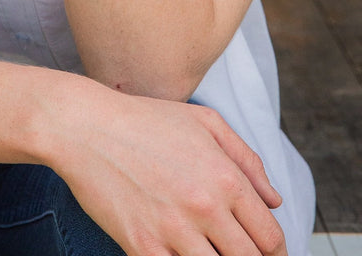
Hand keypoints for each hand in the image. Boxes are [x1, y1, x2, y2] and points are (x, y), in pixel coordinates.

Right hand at [54, 89, 287, 255]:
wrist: (86, 127)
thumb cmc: (145, 120)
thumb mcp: (204, 122)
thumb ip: (246, 159)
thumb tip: (274, 201)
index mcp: (224, 177)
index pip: (269, 237)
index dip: (274, 252)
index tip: (267, 254)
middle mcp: (204, 207)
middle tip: (237, 253)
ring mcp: (172, 231)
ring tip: (207, 249)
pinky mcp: (142, 247)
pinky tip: (180, 253)